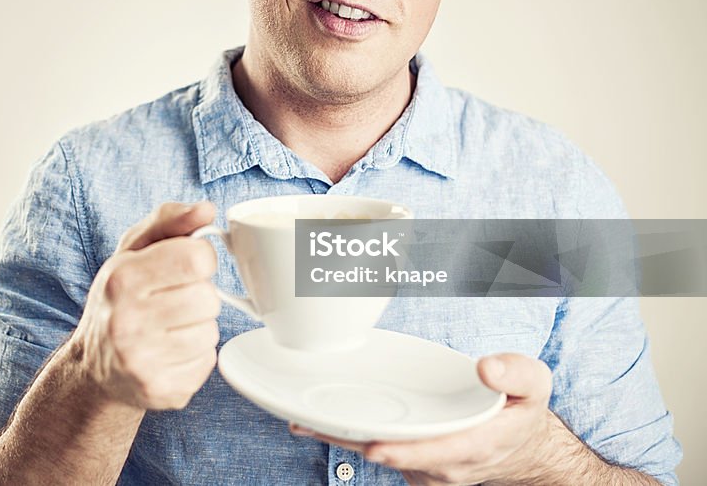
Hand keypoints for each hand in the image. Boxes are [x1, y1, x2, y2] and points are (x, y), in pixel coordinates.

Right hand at [72, 201, 220, 410]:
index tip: (183, 266)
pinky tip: (169, 352)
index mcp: (122, 278)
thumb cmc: (120, 298)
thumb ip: (169, 220)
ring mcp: (143, 362)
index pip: (197, 259)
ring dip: (197, 327)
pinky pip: (207, 362)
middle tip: (173, 300)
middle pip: (208, 298)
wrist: (95, 367)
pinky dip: (195, 356)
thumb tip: (206, 209)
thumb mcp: (133, 250)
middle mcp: (127, 322)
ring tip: (169, 327)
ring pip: (210, 332)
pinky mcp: (162, 391)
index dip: (198, 259)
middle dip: (198, 295)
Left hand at [290, 353, 557, 484]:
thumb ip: (516, 373)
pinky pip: (379, 452)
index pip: (434, 452)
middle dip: (351, 442)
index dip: (402, 451)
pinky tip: (321, 421)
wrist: (521, 447)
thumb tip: (487, 367)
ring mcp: (426, 469)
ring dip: (342, 440)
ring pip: (379, 455)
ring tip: (300, 421)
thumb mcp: (535, 385)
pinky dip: (352, 437)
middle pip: (392, 455)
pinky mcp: (413, 466)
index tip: (373, 446)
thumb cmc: (520, 410)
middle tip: (307, 425)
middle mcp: (445, 464)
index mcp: (475, 444)